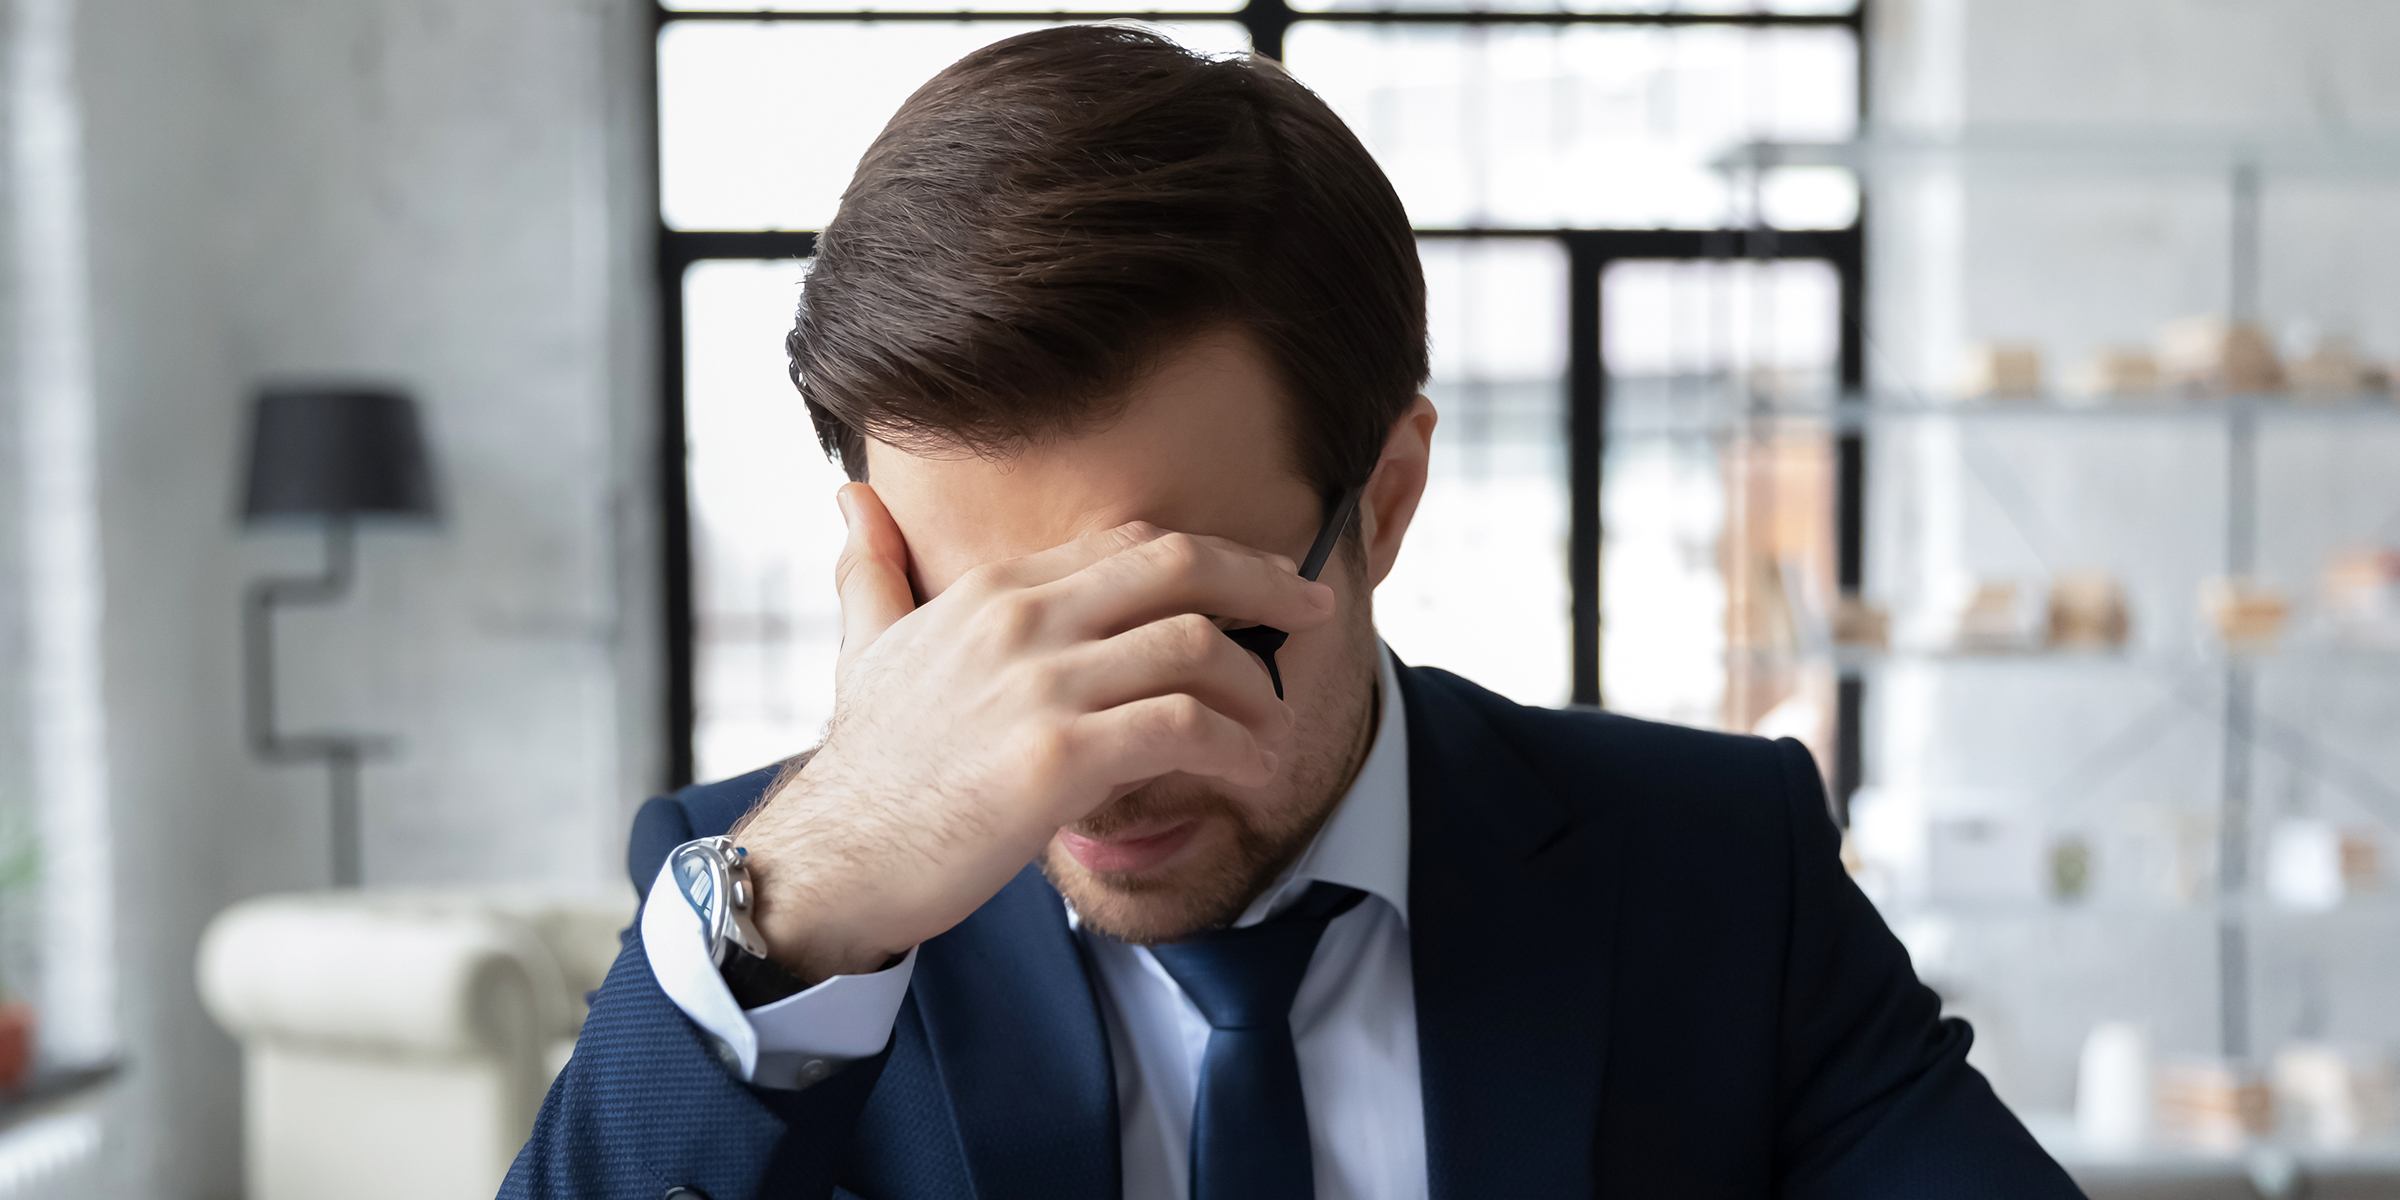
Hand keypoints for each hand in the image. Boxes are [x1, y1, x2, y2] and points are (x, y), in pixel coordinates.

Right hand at [730, 483, 1336, 982]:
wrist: (832, 861)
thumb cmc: (869, 766)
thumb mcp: (865, 648)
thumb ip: (873, 570)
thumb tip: (849, 496)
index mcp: (994, 588)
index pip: (1132, 541)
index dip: (1212, 555)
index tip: (1260, 581)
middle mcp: (1021, 619)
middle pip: (1180, 564)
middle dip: (1266, 582)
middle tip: (1315, 612)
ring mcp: (1041, 685)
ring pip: (1195, 644)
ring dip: (1258, 686)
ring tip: (1276, 727)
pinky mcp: (1059, 759)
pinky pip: (1182, 726)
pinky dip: (1235, 745)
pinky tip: (1249, 770)